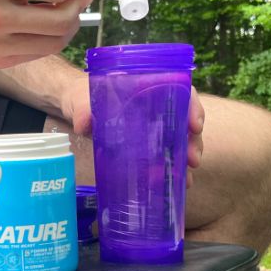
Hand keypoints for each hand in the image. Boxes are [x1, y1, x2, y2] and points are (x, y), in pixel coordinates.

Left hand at [63, 78, 204, 188]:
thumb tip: (84, 124)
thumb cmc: (83, 96)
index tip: (195, 126)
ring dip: (186, 159)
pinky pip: (165, 155)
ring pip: (180, 139)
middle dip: (193, 140)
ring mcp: (153, 126)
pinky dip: (172, 169)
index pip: (180, 90)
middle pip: (185, 119)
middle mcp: (156, 106)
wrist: (75, 108)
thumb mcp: (81, 100)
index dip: (193, 107)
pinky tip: (176, 184)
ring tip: (187, 179)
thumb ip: (83, 109)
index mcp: (147, 86)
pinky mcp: (146, 144)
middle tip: (193, 160)